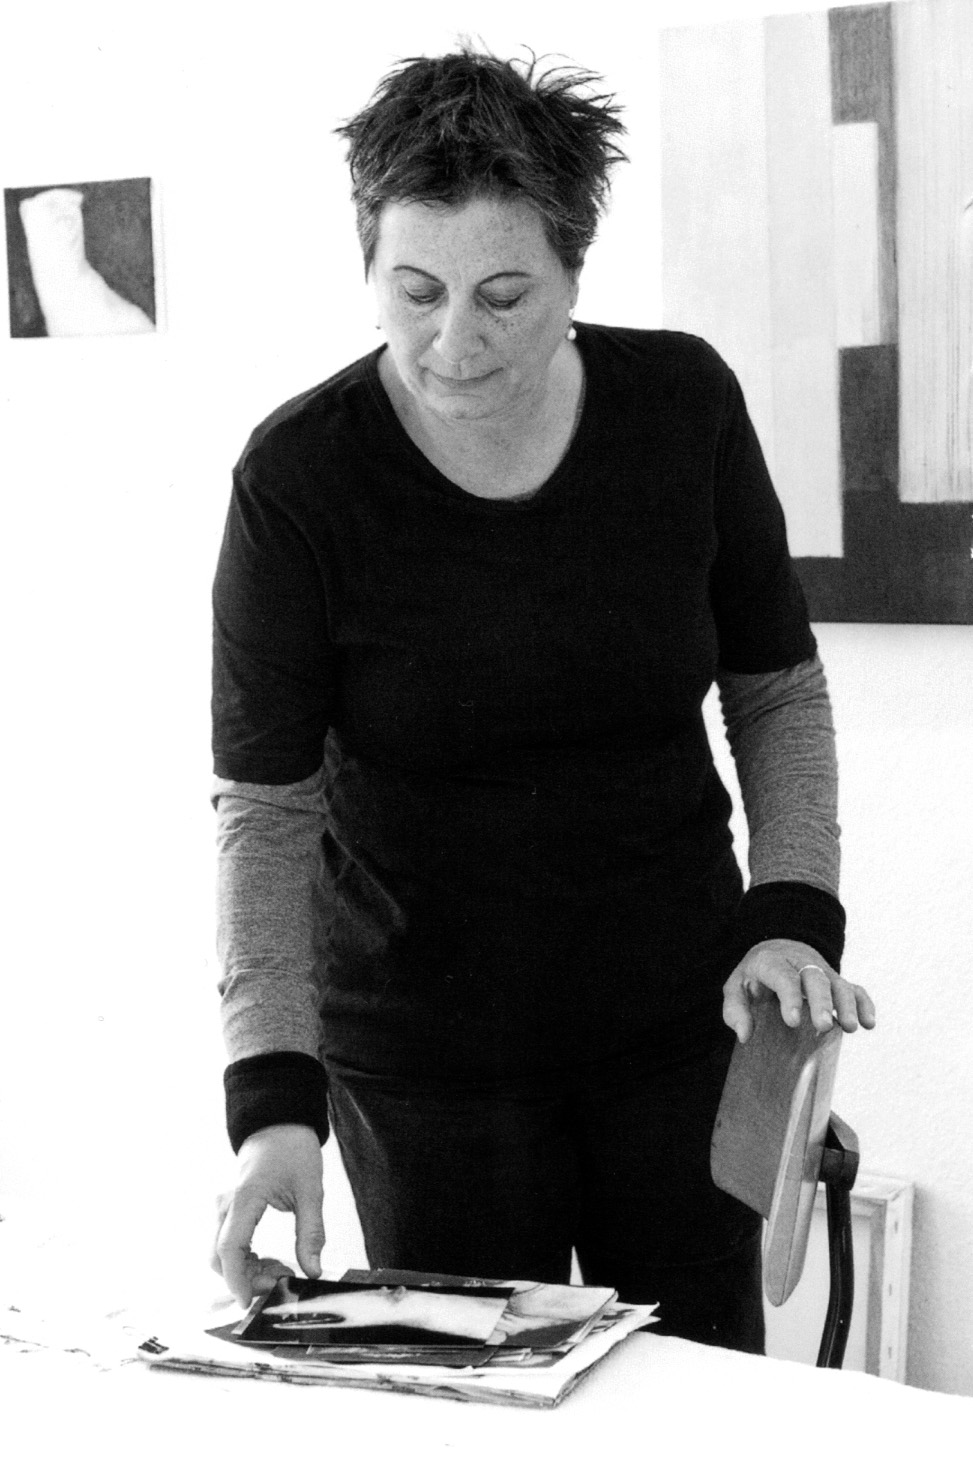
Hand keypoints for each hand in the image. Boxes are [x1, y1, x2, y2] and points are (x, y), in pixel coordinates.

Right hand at [211, 1123, 324, 1306]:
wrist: (279, 1124)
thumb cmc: (293, 1150)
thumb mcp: (311, 1190)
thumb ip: (311, 1233)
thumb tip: (312, 1271)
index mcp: (245, 1198)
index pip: (230, 1248)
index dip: (236, 1280)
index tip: (249, 1302)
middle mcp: (226, 1205)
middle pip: (220, 1256)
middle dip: (245, 1279)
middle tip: (280, 1283)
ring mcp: (224, 1207)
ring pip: (222, 1253)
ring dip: (246, 1271)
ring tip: (281, 1270)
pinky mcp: (228, 1211)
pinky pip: (228, 1244)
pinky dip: (245, 1260)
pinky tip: (269, 1260)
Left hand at [722, 939, 876, 1044]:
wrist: (777, 949)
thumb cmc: (755, 975)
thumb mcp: (736, 986)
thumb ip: (735, 1009)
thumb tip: (744, 1034)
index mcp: (772, 963)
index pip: (784, 977)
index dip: (790, 997)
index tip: (793, 1021)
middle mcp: (801, 964)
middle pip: (815, 979)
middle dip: (821, 1002)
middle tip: (822, 1026)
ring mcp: (822, 971)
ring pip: (839, 983)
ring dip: (847, 1005)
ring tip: (850, 1027)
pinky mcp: (836, 981)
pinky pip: (855, 989)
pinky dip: (864, 1004)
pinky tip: (869, 1023)